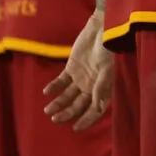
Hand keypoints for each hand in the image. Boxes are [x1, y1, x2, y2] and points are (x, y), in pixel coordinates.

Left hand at [43, 10, 112, 130]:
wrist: (103, 26)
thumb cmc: (109, 47)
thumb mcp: (107, 68)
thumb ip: (102, 87)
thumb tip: (97, 107)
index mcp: (104, 87)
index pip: (96, 109)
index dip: (87, 120)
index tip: (75, 128)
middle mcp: (93, 85)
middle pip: (79, 105)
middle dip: (67, 114)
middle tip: (54, 119)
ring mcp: (82, 77)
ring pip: (68, 96)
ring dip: (58, 103)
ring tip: (48, 110)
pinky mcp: (72, 67)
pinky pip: (61, 81)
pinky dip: (54, 87)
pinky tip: (46, 92)